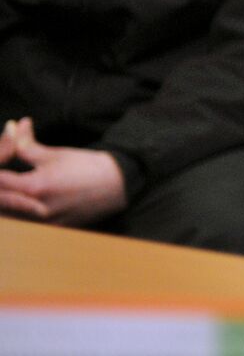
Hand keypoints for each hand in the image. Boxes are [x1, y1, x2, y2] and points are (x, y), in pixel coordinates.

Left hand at [0, 118, 127, 224]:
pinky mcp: (50, 230)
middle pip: (0, 202)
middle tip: (6, 174)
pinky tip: (21, 204)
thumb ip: (26, 144)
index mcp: (34, 187)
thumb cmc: (86, 166)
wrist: (117, 184)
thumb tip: (11, 126)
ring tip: (11, 188)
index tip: (4, 159)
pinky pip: (23, 227)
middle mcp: (35, 210)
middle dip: (0, 186)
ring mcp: (42, 224)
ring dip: (5, 201)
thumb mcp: (54, 153)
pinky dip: (16, 215)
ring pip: (7, 218)